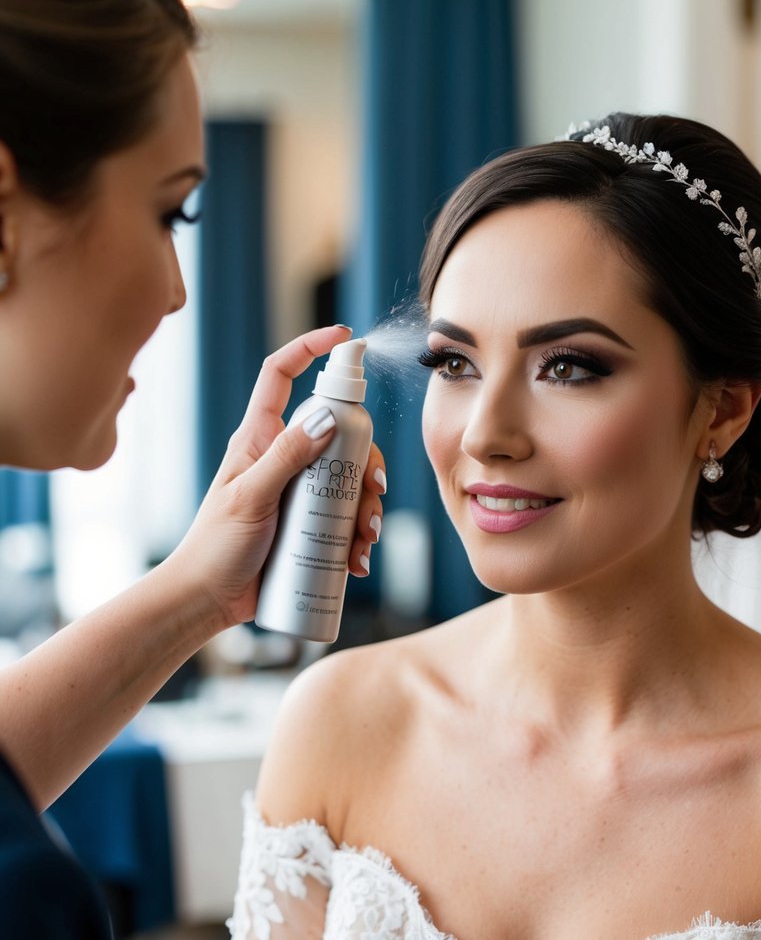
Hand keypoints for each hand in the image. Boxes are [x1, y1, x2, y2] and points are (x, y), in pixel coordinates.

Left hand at [170, 325, 386, 628]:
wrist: (207, 602)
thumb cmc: (215, 548)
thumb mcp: (251, 497)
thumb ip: (286, 456)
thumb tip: (327, 415)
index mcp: (259, 438)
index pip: (281, 376)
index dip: (309, 348)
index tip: (345, 337)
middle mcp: (282, 456)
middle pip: (338, 433)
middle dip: (365, 461)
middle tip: (373, 491)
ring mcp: (297, 489)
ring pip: (349, 477)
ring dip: (367, 507)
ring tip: (364, 539)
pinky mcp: (308, 522)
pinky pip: (345, 516)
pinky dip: (359, 537)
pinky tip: (358, 559)